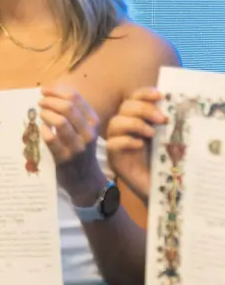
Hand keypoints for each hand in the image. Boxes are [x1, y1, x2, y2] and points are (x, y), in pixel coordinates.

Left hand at [39, 86, 106, 202]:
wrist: (86, 180)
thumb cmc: (80, 149)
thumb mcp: (83, 129)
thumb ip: (72, 113)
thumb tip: (51, 92)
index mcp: (92, 121)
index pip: (75, 97)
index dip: (56, 90)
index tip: (45, 90)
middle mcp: (87, 132)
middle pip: (67, 107)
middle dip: (49, 101)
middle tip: (40, 102)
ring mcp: (77, 146)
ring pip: (60, 122)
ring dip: (46, 114)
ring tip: (40, 114)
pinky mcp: (65, 158)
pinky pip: (52, 139)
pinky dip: (43, 131)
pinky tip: (41, 129)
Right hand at [106, 87, 163, 202]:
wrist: (160, 190)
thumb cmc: (164, 164)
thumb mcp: (167, 139)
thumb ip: (164, 124)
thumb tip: (172, 105)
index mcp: (137, 120)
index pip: (134, 99)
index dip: (144, 94)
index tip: (160, 95)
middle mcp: (125, 129)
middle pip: (124, 107)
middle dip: (143, 109)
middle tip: (162, 119)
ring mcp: (117, 143)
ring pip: (115, 122)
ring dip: (134, 124)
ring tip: (151, 134)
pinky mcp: (114, 158)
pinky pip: (112, 144)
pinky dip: (125, 141)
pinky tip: (139, 145)